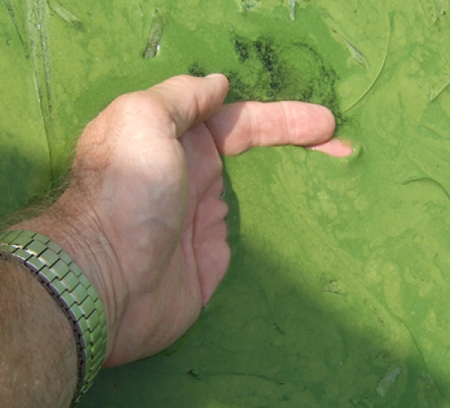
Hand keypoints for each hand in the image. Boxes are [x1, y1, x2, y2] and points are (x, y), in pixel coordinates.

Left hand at [19, 74, 349, 365]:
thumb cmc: (127, 193)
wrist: (103, 281)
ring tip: (337, 186)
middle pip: (254, 155)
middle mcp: (191, 177)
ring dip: (291, 189)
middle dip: (299, 148)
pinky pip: (250, 241)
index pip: (240, 120)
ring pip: (255, 196)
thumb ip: (181, 97)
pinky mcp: (209, 264)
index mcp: (177, 140)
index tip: (327, 125)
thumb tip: (217, 85)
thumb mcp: (143, 119)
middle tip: (346, 151)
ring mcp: (201, 222)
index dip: (284, 119)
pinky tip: (307, 230)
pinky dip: (277, 234)